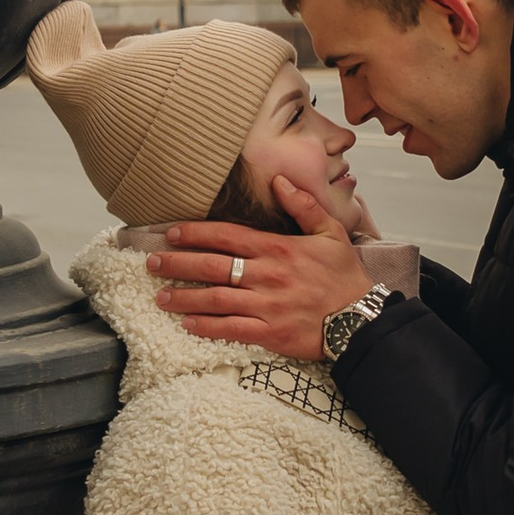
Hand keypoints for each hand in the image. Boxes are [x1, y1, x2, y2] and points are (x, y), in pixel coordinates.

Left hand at [150, 175, 369, 361]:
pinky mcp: (270, 333)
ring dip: (184, 298)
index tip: (172, 233)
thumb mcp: (331, 232)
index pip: (227, 236)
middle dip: (178, 264)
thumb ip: (304, 206)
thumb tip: (279, 181)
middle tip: (152, 263)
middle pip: (212, 266)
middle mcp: (267, 276)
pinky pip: (231, 330)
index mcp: (278, 249)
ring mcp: (267, 306)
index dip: (195, 234)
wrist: (361, 321)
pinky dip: (206, 327)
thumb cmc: (344, 277)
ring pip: (215, 300)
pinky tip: (187, 325)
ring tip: (160, 297)